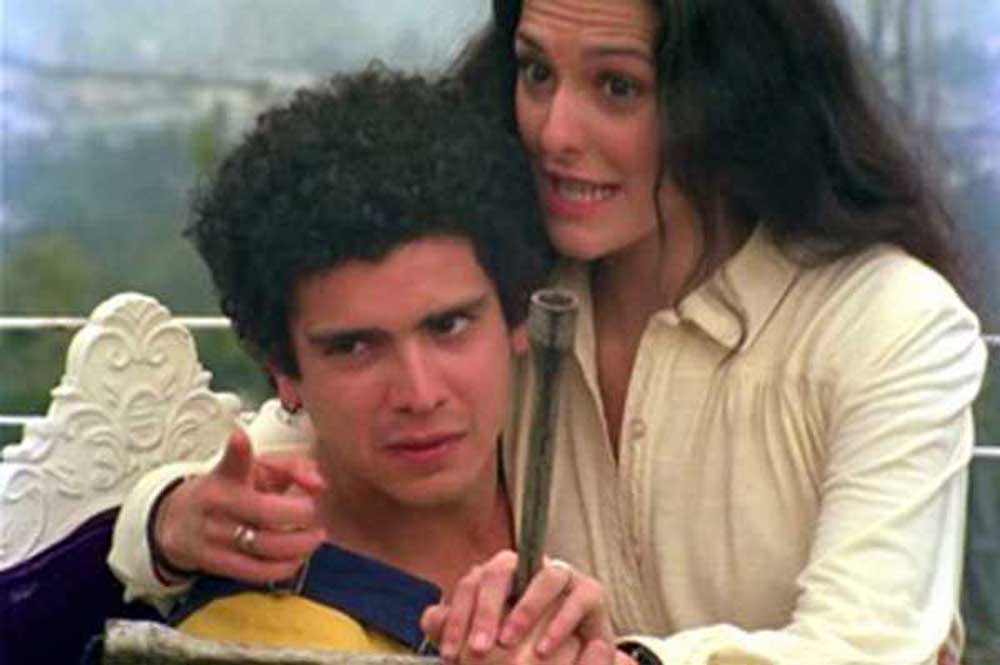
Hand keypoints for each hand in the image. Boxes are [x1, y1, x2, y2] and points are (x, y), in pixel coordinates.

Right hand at [154, 427, 326, 582]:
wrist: (178, 521)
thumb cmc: (231, 489)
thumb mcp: (257, 468)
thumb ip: (294, 467)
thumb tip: (319, 484)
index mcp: (227, 474)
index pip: (231, 461)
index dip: (237, 450)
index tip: (239, 437)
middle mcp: (217, 502)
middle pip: (263, 511)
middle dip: (299, 513)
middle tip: (314, 512)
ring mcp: (213, 535)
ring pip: (264, 545)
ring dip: (299, 543)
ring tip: (314, 536)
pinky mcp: (214, 563)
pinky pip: (255, 571)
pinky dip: (284, 567)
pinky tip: (298, 558)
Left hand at [422, 550, 615, 662]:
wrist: (571, 656)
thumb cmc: (522, 643)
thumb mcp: (487, 638)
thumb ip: (457, 627)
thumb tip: (429, 618)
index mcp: (501, 575)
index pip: (473, 581)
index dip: (458, 616)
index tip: (450, 653)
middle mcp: (531, 567)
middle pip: (504, 570)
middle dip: (488, 609)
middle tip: (478, 649)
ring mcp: (563, 576)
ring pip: (546, 577)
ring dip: (527, 608)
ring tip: (509, 641)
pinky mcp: (591, 592)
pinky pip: (579, 598)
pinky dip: (561, 622)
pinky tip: (543, 649)